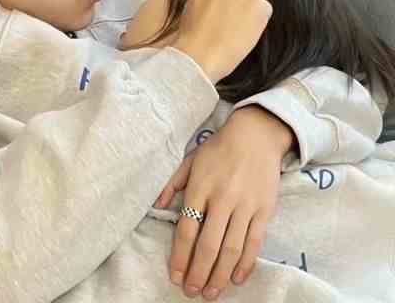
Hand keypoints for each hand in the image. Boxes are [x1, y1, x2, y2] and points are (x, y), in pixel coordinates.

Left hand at [153, 106, 293, 300]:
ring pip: (231, 249)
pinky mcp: (264, 209)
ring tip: (211, 293)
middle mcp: (222, 199)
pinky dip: (246, 264)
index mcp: (201, 187)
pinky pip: (254, 242)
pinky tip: (236, 278)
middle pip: (208, 246)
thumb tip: (157, 206)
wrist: (255, 135)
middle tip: (191, 292)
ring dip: (219, 276)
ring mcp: (245, 205)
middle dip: (198, 273)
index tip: (175, 276)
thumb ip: (172, 182)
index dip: (179, 257)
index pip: (187, 230)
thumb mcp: (190, 159)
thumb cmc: (219, 148)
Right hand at [173, 0, 272, 82]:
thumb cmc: (191, 40)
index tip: (219, 11)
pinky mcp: (259, 4)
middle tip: (230, 22)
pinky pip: (264, 11)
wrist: (198, 58)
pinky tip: (242, 36)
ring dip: (250, 11)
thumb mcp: (191, 6)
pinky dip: (258, 23)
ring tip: (234, 32)